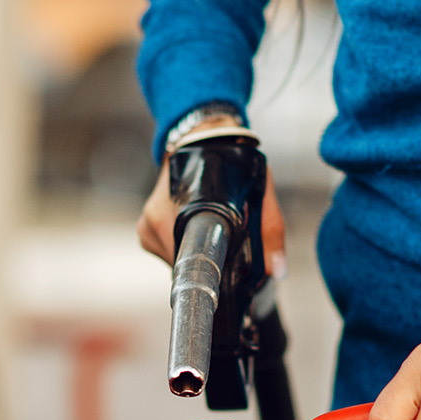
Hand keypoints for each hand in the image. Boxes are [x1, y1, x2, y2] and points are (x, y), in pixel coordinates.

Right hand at [137, 145, 286, 275]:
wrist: (202, 137)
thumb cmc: (231, 163)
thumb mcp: (259, 192)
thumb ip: (270, 230)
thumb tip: (276, 269)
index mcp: (186, 213)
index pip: (195, 264)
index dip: (213, 276)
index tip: (224, 283)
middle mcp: (159, 219)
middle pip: (184, 265)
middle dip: (206, 264)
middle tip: (224, 250)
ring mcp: (148, 224)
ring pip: (173, 261)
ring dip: (193, 255)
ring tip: (208, 234)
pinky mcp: (144, 229)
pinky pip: (164, 251)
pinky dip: (180, 248)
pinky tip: (192, 231)